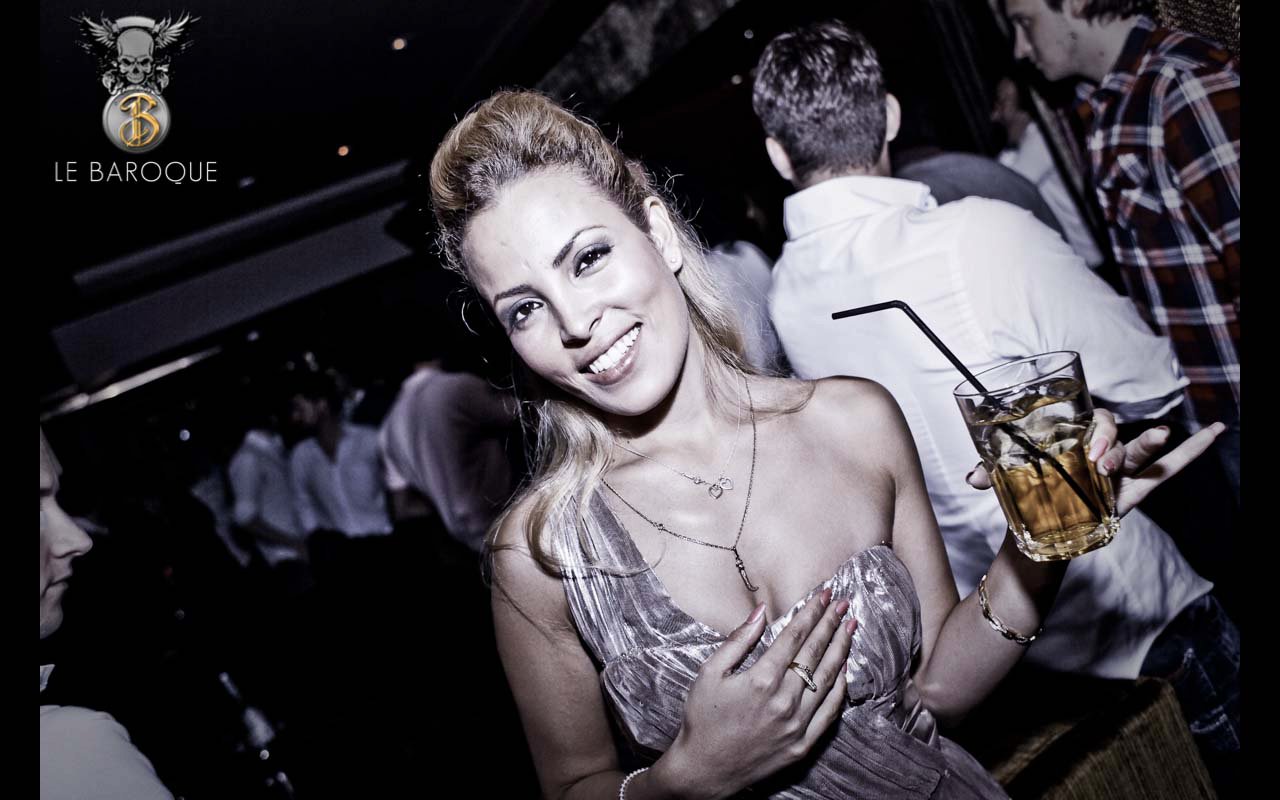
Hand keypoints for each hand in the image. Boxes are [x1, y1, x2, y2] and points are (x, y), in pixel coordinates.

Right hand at [658, 589, 855, 799]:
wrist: (705, 769)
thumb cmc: (703, 718)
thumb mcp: (710, 673)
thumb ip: (738, 640)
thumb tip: (761, 612)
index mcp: (761, 679)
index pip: (795, 636)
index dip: (812, 612)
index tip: (824, 595)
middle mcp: (784, 700)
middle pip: (815, 652)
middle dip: (831, 623)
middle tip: (843, 603)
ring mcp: (797, 723)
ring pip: (828, 678)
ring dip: (841, 649)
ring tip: (850, 627)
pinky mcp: (803, 743)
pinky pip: (830, 711)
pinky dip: (840, 688)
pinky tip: (844, 670)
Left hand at [966, 408, 1225, 516]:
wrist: (1032, 528)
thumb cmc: (1021, 492)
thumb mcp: (1002, 480)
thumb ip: (989, 473)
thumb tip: (973, 476)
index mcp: (1069, 437)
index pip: (1088, 420)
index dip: (1094, 431)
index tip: (1089, 450)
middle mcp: (1096, 449)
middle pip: (1114, 433)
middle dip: (1110, 444)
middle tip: (1100, 462)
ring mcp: (1118, 471)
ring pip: (1140, 453)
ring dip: (1147, 446)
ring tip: (1162, 435)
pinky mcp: (1130, 493)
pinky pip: (1166, 470)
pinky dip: (1192, 452)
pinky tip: (1216, 432)